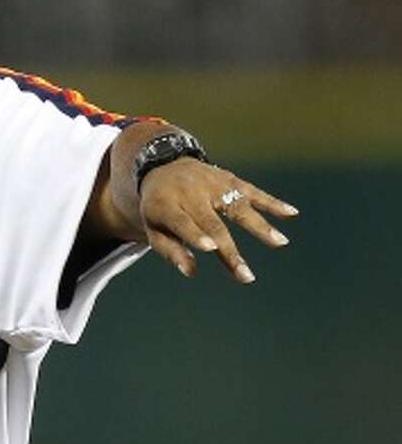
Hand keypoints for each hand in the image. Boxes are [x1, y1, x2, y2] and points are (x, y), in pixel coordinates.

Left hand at [138, 158, 297, 284]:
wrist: (163, 167)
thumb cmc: (159, 209)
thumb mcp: (153, 229)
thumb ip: (170, 250)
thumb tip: (191, 272)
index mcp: (167, 206)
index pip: (183, 222)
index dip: (196, 235)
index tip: (212, 249)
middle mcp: (192, 193)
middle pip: (214, 223)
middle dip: (230, 250)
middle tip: (246, 276)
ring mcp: (213, 185)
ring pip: (239, 206)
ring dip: (261, 225)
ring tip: (281, 242)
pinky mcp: (230, 180)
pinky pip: (253, 192)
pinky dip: (272, 202)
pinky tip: (291, 213)